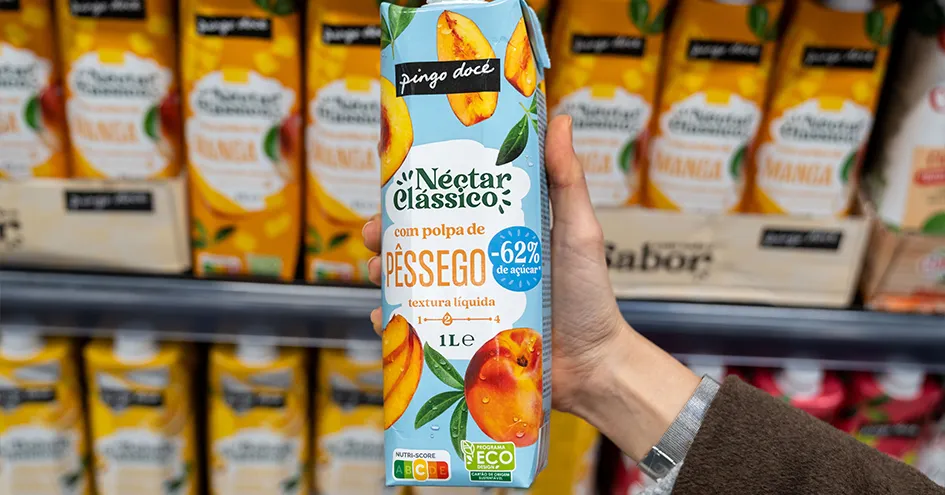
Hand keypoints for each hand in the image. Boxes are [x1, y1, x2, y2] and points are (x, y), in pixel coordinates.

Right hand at [363, 115, 697, 459]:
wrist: (592, 366)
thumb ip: (566, 180)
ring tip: (375, 275)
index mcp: (499, 232)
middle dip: (388, 236)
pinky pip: (419, 331)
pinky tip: (384, 321)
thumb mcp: (578, 231)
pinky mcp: (461, 338)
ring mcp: (467, 302)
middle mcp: (477, 264)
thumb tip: (560, 119)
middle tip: (368, 233)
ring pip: (413, 283)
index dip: (417, 193)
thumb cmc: (589, 295)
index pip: (450, 204)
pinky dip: (396, 326)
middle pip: (421, 243)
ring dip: (387, 276)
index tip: (391, 182)